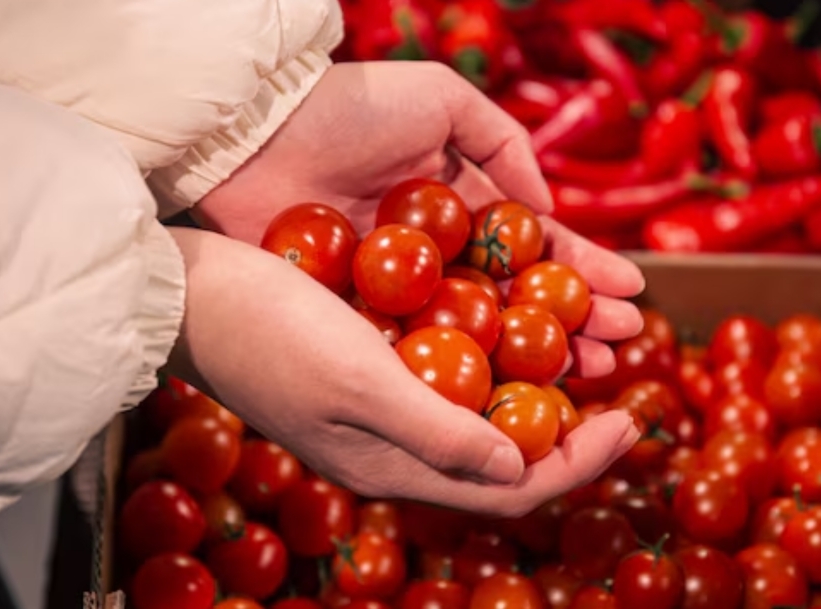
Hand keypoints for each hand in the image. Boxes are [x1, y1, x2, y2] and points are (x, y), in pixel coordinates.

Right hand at [165, 227, 639, 516]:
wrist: (190, 292)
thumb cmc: (268, 332)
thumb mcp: (359, 383)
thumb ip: (439, 433)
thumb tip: (520, 469)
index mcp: (393, 465)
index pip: (508, 488)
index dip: (578, 461)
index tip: (631, 419)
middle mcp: (395, 444)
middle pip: (505, 453)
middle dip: (570, 425)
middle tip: (619, 376)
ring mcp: (384, 405)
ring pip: (484, 410)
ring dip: (539, 383)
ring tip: (585, 343)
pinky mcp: (373, 364)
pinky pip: (454, 371)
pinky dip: (496, 353)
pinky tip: (519, 317)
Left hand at [197, 61, 645, 375]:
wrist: (255, 136)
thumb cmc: (350, 108)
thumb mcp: (441, 100)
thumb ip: (502, 144)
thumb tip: (543, 207)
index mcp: (461, 204)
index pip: (535, 246)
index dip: (583, 271)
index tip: (630, 297)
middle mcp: (439, 255)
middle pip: (519, 298)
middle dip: (574, 322)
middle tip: (622, 350)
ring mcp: (403, 293)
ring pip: (481, 334)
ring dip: (536, 355)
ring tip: (589, 373)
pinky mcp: (363, 320)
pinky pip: (423, 352)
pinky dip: (465, 373)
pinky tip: (510, 391)